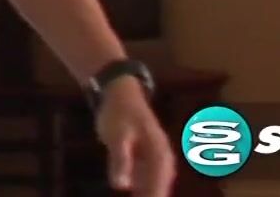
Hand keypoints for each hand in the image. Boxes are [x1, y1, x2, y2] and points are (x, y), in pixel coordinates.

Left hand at [96, 80, 175, 194]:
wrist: (120, 94)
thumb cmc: (119, 113)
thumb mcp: (117, 136)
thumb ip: (120, 160)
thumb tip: (121, 186)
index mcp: (159, 155)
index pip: (158, 187)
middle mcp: (162, 161)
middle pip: (159, 190)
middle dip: (152, 196)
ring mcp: (155, 161)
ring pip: (154, 187)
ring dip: (148, 194)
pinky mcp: (146, 161)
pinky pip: (147, 182)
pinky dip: (142, 191)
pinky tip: (134, 194)